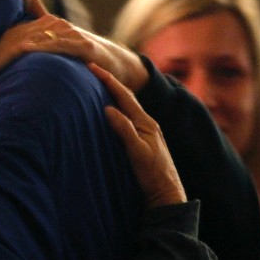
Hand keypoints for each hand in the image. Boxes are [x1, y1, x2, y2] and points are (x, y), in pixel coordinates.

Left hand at [0, 0, 149, 90]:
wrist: (116, 61)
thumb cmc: (83, 50)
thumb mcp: (60, 35)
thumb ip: (43, 15)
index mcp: (50, 26)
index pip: (19, 34)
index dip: (0, 47)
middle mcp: (59, 27)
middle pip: (25, 37)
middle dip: (3, 52)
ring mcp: (71, 36)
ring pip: (40, 40)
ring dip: (18, 50)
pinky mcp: (84, 46)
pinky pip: (61, 46)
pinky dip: (44, 48)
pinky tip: (28, 50)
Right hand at [89, 63, 184, 207]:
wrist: (166, 191)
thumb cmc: (152, 174)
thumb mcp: (137, 152)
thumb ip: (124, 129)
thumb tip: (108, 108)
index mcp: (145, 122)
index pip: (124, 96)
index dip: (108, 80)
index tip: (93, 68)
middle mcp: (146, 123)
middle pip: (126, 96)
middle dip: (110, 82)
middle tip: (93, 70)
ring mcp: (145, 131)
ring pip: (127, 106)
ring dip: (113, 93)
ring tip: (100, 85)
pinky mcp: (142, 139)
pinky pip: (127, 117)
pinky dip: (117, 107)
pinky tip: (110, 109)